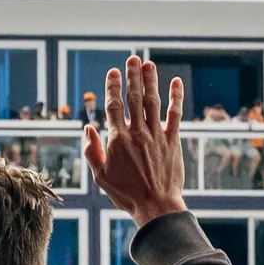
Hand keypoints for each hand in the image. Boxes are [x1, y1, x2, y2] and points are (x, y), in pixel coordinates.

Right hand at [82, 57, 185, 226]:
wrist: (156, 205)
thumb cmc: (126, 193)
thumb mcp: (100, 176)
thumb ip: (91, 151)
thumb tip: (88, 128)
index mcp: (117, 140)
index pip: (113, 106)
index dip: (112, 86)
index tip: (113, 72)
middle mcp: (137, 132)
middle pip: (134, 97)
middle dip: (133, 76)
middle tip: (132, 59)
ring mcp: (157, 135)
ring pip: (153, 101)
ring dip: (151, 81)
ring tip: (148, 65)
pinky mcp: (172, 140)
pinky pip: (174, 114)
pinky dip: (176, 97)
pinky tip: (176, 82)